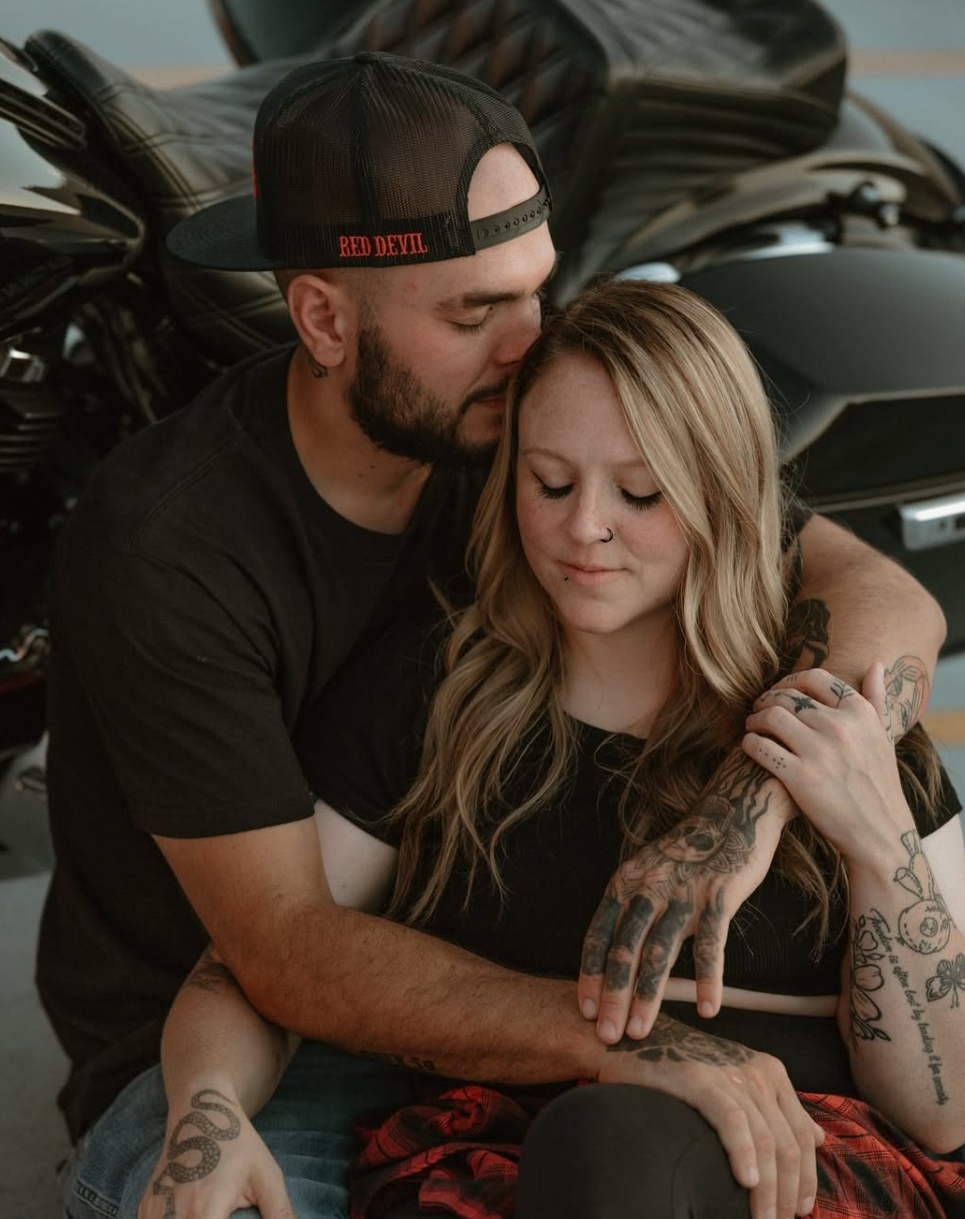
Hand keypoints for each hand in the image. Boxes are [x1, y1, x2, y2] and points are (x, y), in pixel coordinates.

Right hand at [137, 1088, 294, 1218]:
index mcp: (205, 1210)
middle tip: (223, 1214)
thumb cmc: (237, 1143)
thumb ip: (279, 1213)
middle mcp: (173, 1215)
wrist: (199, 1111)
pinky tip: (189, 1214)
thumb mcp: (265, 1176)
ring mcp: (153, 1212)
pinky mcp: (145, 1209)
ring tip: (209, 1211)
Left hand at [578, 751, 787, 1041]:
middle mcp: (648, 886)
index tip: (585, 1011)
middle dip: (613, 996)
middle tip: (608, 1036)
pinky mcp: (718, 895)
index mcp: (625, 882)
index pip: (598, 934)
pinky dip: (707, 978)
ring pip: (659, 951)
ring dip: (649, 995)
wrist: (732, 811)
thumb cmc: (689, 852)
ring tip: (642, 1032)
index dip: (590, 974)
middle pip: (623, 949)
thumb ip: (635, 910)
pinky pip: (711, 944)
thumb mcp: (650, 873)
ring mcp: (682, 890)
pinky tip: (706, 1009)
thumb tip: (618, 960)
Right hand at [599, 1015, 823, 1218]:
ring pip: (765, 1140)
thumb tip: (820, 1138)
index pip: (803, 1134)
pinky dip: (744, 1155)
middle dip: (789, 1191)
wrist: (635, 1044)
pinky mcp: (699, 1079)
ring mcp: (729, 1074)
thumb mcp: (741, 1083)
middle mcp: (756, 1072)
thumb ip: (780, 1109)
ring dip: (769, 1189)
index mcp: (771, 1073)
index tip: (801, 1210)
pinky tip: (746, 1183)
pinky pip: (733, 1122)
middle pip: (788, 1143)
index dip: (806, 1177)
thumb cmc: (687, 1070)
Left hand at [743, 664, 911, 860]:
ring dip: (754, 719)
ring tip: (751, 726)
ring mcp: (819, 752)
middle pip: (787, 697)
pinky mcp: (800, 777)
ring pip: (770, 717)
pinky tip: (750, 746)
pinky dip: (749, 743)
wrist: (879, 833)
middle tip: (758, 709)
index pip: (815, 678)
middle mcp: (841, 727)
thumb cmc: (878, 783)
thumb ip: (877, 698)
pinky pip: (760, 747)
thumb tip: (875, 663)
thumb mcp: (884, 736)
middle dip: (766, 700)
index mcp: (860, 713)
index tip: (779, 691)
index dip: (789, 681)